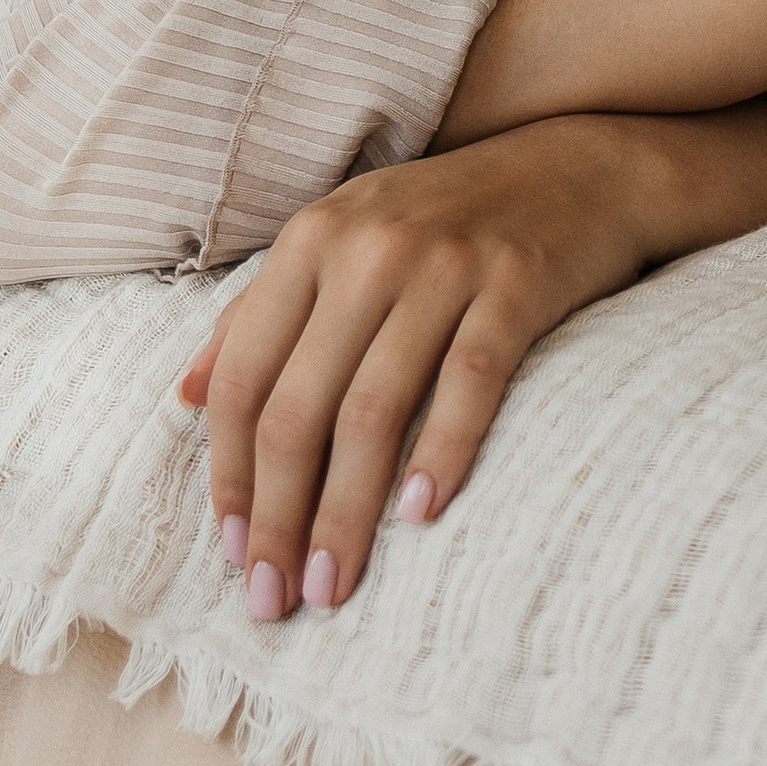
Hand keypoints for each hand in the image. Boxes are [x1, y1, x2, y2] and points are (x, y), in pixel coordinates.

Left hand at [179, 114, 660, 624]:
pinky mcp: (516, 280)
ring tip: (332, 586)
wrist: (578, 164)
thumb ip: (261, 311)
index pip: (245, 378)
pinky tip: (421, 514)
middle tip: (274, 601)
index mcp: (311, 240)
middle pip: (299, 407)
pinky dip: (443, 450)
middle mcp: (367, 248)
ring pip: (374, 408)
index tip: (232, 554)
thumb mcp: (341, 241)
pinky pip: (470, 378)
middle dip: (279, 517)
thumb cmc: (445, 219)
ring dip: (346, 513)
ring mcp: (445, 263)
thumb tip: (188, 398)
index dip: (231, 475)